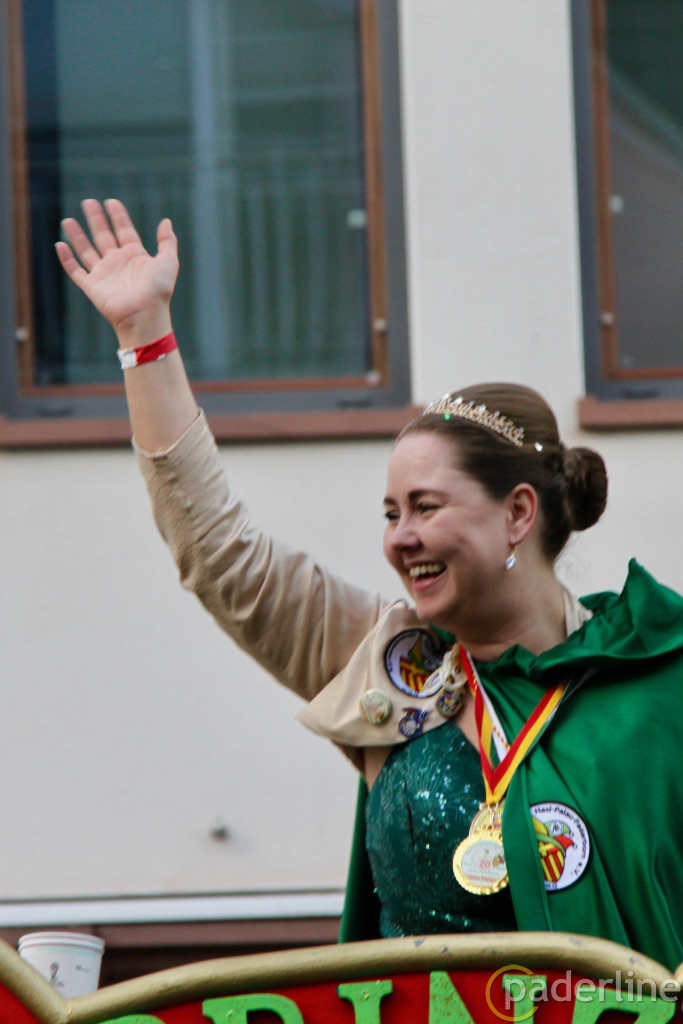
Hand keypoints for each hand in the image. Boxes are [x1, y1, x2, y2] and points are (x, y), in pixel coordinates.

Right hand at [55, 198, 178, 344]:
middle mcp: (118, 263)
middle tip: (88, 202)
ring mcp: (104, 274)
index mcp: (135, 256)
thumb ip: (167, 241)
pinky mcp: (92, 286)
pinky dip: (67, 258)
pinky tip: (60, 244)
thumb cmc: (158, 291)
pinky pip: (76, 270)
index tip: (111, 201)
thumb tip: (166, 221)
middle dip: (96, 219)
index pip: (124, 230)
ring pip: (86, 250)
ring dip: (77, 236)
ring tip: (67, 220)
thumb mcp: (168, 262)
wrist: (144, 315)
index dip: (118, 216)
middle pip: (103, 236)